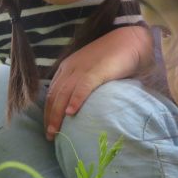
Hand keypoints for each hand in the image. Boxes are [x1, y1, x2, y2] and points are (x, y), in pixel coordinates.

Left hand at [44, 25, 152, 139]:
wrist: (130, 42)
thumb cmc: (113, 58)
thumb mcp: (91, 71)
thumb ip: (83, 85)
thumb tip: (79, 107)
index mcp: (67, 68)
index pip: (52, 93)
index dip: (48, 111)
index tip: (48, 127)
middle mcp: (70, 68)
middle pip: (54, 96)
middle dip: (49, 117)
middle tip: (50, 136)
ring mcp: (82, 69)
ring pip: (64, 94)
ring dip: (57, 114)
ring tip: (56, 131)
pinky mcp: (96, 71)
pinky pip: (82, 87)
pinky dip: (75, 100)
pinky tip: (71, 113)